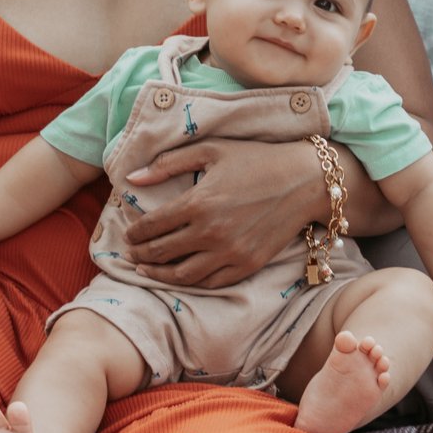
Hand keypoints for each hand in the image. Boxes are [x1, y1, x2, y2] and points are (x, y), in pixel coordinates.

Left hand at [122, 138, 316, 287]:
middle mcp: (211, 232)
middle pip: (162, 253)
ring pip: (182, 275)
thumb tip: (131, 178)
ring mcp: (230, 252)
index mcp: (198, 202)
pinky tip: (180, 276)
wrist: (305, 181)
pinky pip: (211, 283)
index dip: (134, 233)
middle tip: (131, 254)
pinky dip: (190, 283)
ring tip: (147, 270)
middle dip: (140, 255)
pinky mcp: (248, 265)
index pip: (151, 226)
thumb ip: (167, 163)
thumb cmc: (257, 160)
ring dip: (158, 275)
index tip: (128, 234)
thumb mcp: (211, 150)